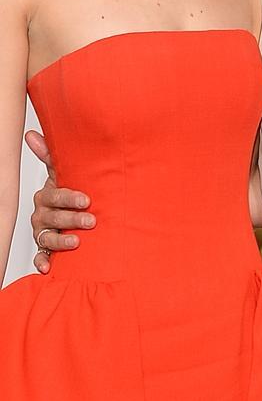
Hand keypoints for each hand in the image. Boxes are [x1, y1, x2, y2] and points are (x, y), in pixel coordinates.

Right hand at [25, 130, 93, 274]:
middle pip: (53, 218)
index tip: (86, 200)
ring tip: (76, 242)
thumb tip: (31, 134)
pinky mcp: (46, 248)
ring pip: (47, 237)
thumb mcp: (63, 173)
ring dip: (61, 240)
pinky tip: (47, 267)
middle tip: (91, 220)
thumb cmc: (69, 190)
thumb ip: (50, 155)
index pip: (55, 196)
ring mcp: (43, 232)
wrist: (75, 211)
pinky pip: (41, 256)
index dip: (69, 198)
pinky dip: (42, 262)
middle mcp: (42, 214)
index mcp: (47, 196)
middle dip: (71, 219)